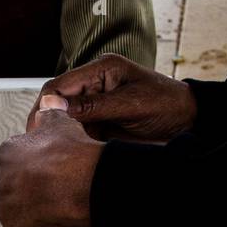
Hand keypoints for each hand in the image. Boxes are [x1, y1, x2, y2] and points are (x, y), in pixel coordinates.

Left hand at [0, 109, 102, 226]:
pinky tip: (58, 219)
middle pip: (16, 187)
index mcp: (6, 154)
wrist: (81, 181)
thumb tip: (48, 104)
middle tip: (58, 188)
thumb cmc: (70, 152)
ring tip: (60, 204)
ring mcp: (6, 209)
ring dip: (37, 209)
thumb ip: (48, 114)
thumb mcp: (59, 122)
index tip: (52, 168)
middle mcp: (0, 182)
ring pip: (21, 210)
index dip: (38, 165)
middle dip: (34, 188)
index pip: (17, 161)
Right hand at [28, 53, 197, 141]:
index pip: (57, 86)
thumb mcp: (131, 104)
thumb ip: (93, 106)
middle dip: (46, 124)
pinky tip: (70, 156)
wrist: (189, 124)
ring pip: (61, 122)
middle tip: (41, 146)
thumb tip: (55, 107)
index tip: (38, 130)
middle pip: (54, 104)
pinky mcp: (97, 124)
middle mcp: (92, 86)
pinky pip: (74, 135)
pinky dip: (70, 145)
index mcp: (101, 70)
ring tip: (56, 154)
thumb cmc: (167, 105)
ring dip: (58, 137)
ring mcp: (94, 106)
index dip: (44, 107)